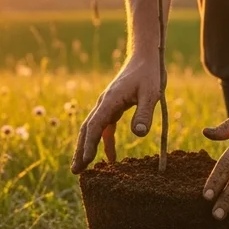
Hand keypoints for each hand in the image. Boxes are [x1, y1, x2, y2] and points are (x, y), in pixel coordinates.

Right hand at [71, 55, 161, 172]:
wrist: (145, 58)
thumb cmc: (149, 74)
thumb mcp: (151, 93)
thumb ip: (144, 113)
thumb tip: (138, 134)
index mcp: (110, 100)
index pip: (95, 126)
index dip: (89, 144)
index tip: (85, 161)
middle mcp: (104, 103)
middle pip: (87, 129)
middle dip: (81, 150)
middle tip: (76, 171)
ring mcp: (107, 105)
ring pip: (93, 129)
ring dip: (88, 147)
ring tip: (84, 168)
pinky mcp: (114, 107)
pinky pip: (105, 127)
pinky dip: (105, 142)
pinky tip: (111, 157)